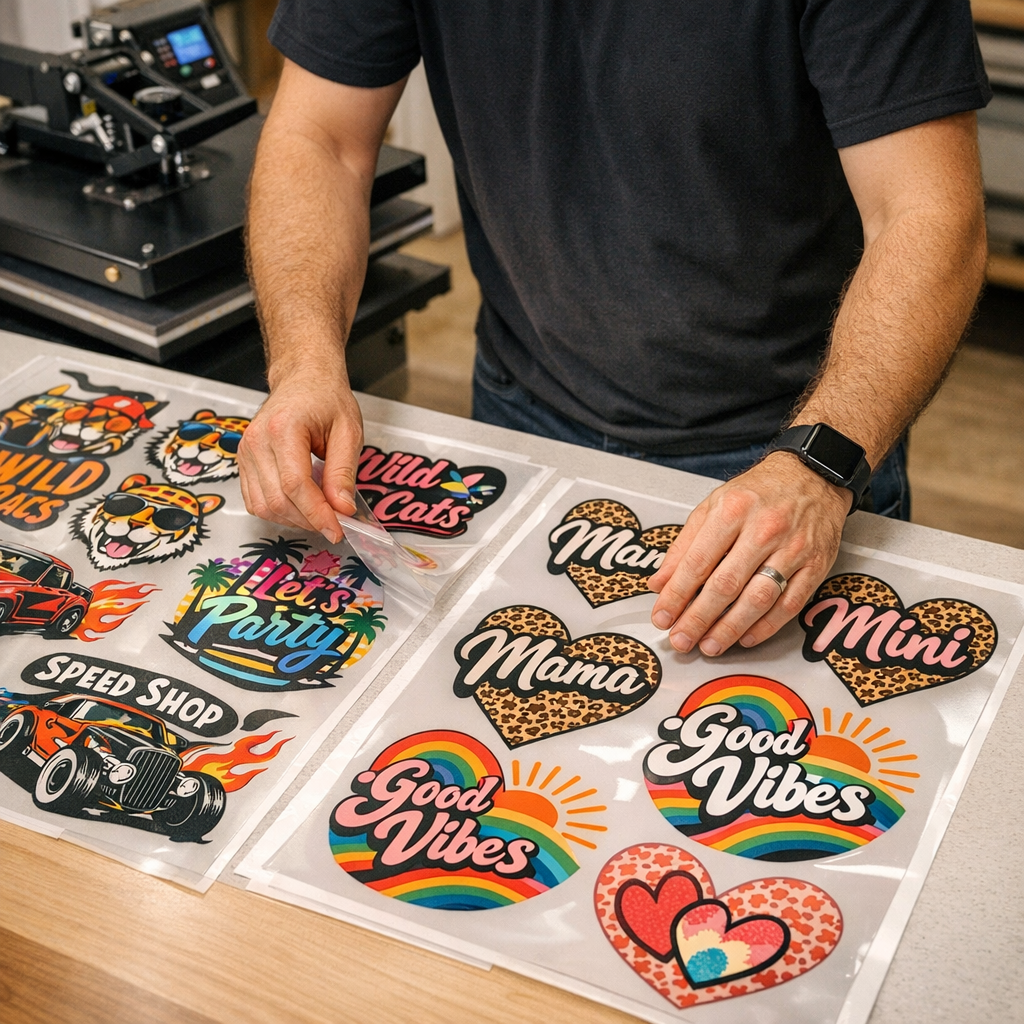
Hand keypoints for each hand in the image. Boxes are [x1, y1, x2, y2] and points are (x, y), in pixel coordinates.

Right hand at [238, 361, 361, 543]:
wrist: (303, 378)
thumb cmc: (325, 397)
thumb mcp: (348, 431)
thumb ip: (344, 472)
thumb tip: (342, 508)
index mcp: (283, 429)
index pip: (295, 486)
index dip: (317, 514)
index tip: (338, 529)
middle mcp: (257, 441)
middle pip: (277, 500)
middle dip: (309, 520)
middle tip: (335, 523)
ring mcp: (245, 452)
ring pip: (264, 506)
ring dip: (294, 519)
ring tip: (320, 511)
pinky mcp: (243, 461)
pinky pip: (256, 501)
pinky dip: (279, 511)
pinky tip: (301, 504)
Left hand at [648, 453, 850, 654]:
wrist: (813, 476)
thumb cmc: (760, 491)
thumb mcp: (713, 505)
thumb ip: (684, 545)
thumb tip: (659, 583)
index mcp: (732, 510)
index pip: (697, 562)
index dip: (677, 595)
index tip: (662, 617)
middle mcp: (764, 529)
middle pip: (725, 585)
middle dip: (699, 619)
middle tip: (681, 640)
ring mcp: (793, 548)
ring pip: (758, 599)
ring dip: (730, 629)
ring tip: (709, 645)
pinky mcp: (816, 564)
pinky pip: (789, 604)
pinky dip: (766, 626)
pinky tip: (746, 638)